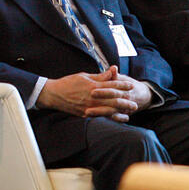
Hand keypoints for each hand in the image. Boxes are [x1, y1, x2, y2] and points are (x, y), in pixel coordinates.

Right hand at [38, 66, 152, 121]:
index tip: (132, 85)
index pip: (111, 85)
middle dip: (125, 101)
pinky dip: (110, 117)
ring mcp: (89, 107)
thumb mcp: (84, 76)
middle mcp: (92, 97)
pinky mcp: (85, 114)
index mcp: (93, 86)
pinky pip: (100, 116)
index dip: (123, 85)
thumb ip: (100, 76)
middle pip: (113, 99)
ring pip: (108, 110)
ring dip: (120, 111)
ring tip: (130, 112)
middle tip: (135, 103)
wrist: (53, 94)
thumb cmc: (68, 83)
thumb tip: (112, 71)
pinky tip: (118, 118)